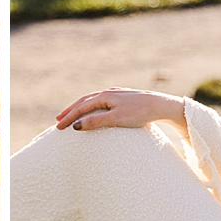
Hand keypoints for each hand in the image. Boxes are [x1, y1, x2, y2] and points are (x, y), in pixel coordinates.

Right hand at [54, 88, 184, 131]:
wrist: (161, 106)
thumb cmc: (139, 113)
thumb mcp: (116, 119)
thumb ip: (95, 122)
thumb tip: (76, 126)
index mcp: (104, 96)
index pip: (81, 107)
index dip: (69, 117)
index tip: (58, 127)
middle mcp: (108, 92)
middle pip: (84, 101)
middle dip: (70, 111)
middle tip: (58, 120)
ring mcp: (116, 94)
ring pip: (92, 100)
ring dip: (80, 108)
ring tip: (72, 116)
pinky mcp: (123, 98)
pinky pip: (101, 102)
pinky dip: (91, 107)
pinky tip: (93, 111)